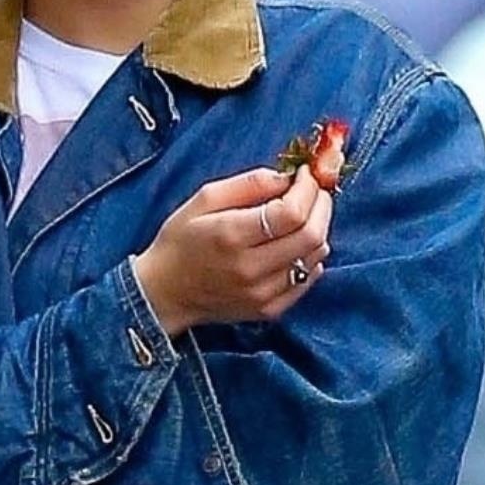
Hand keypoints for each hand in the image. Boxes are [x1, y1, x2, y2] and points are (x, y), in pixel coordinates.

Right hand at [131, 164, 333, 338]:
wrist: (163, 293)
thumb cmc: (180, 241)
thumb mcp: (203, 199)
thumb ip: (248, 183)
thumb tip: (288, 177)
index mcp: (231, 236)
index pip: (292, 212)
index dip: (308, 188)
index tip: (305, 175)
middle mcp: (250, 268)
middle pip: (311, 234)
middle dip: (321, 205)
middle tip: (313, 192)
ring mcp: (261, 293)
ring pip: (314, 257)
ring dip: (318, 230)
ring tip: (303, 217)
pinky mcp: (268, 310)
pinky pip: (307, 281)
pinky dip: (311, 258)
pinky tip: (296, 247)